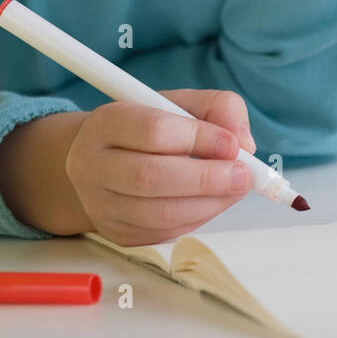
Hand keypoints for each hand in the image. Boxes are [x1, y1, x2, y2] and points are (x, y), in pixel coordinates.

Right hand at [65, 89, 257, 246]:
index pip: (154, 131)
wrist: (104, 163)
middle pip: (150, 177)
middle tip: (243, 175)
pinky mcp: (117, 233)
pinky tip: (212, 201)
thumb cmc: (148, 129)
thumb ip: (217, 108)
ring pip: (160, 213)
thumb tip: (244, 143)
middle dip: (207, 178)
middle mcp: (92, 165)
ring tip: (235, 188)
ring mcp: (101, 204)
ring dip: (209, 203)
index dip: (199, 138)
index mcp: (106, 123)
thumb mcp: (179, 104)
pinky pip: (164, 233)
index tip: (232, 144)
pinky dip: (198, 218)